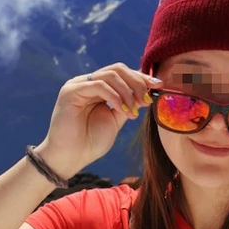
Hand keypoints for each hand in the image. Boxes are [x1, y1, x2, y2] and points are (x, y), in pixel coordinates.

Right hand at [34, 63, 161, 178]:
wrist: (70, 159)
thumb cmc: (90, 142)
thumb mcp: (115, 120)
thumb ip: (127, 104)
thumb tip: (146, 92)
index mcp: (97, 88)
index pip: (122, 73)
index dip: (141, 78)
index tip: (158, 86)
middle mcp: (87, 82)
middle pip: (117, 69)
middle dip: (137, 82)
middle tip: (147, 100)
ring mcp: (77, 85)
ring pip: (110, 75)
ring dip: (128, 92)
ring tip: (133, 111)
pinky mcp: (70, 92)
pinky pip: (99, 85)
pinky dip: (115, 96)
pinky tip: (122, 110)